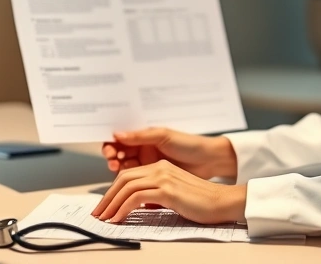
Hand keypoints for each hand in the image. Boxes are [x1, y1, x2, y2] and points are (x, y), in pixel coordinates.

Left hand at [91, 160, 246, 223]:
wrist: (222, 201)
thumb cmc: (201, 202)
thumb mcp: (174, 195)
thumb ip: (156, 196)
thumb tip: (138, 207)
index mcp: (161, 167)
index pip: (129, 176)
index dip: (113, 191)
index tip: (105, 206)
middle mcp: (160, 168)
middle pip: (123, 179)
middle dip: (107, 197)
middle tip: (98, 213)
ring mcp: (163, 177)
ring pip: (126, 187)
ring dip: (111, 204)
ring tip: (104, 218)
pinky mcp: (167, 190)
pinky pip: (136, 198)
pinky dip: (123, 209)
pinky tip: (118, 219)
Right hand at [101, 128, 236, 180]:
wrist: (209, 161)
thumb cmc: (188, 144)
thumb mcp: (164, 136)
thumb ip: (140, 136)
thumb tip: (117, 134)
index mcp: (143, 139)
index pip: (119, 142)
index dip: (111, 146)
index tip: (110, 152)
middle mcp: (142, 153)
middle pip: (118, 157)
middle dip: (113, 160)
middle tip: (114, 163)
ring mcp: (147, 168)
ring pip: (125, 172)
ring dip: (119, 174)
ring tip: (120, 175)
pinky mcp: (152, 182)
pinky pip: (136, 186)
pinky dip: (130, 187)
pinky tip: (129, 187)